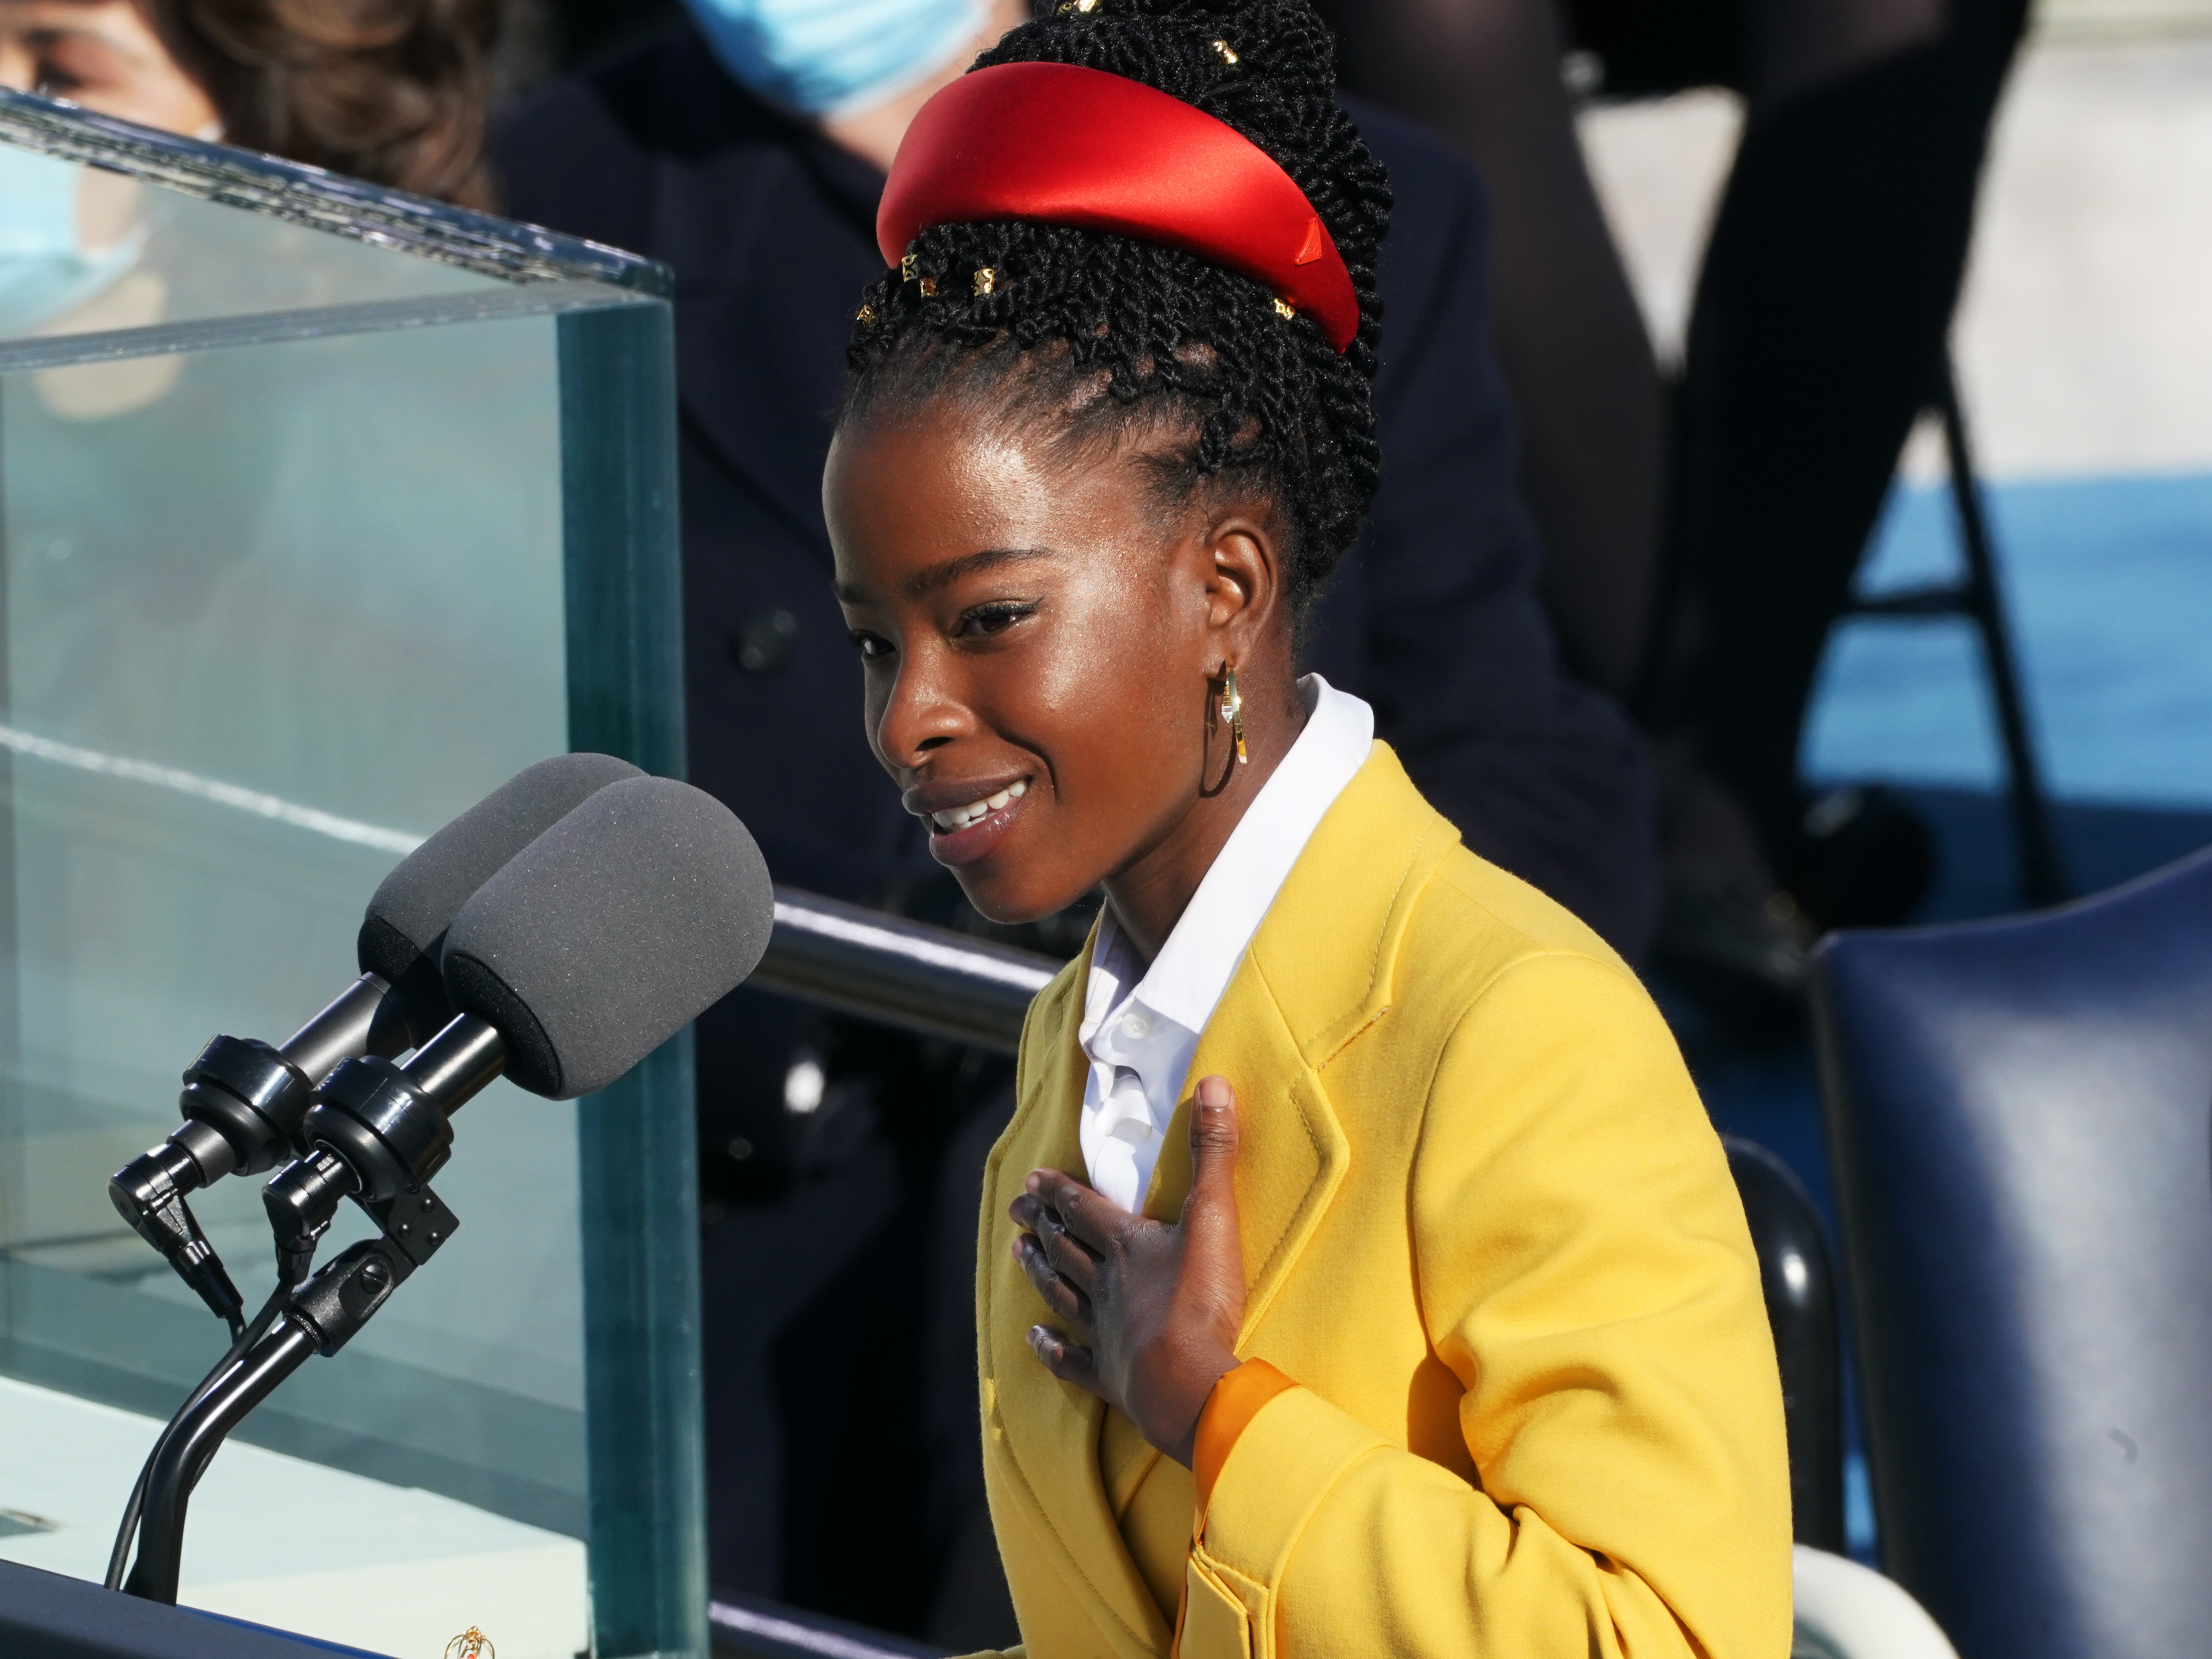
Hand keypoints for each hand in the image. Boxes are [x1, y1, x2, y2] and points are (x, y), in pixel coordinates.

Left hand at [1009, 1075, 1245, 1465]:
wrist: (1188, 1382)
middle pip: (1065, 1247)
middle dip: (1042, 1225)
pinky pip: (1072, 1360)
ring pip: (1061, 1293)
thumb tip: (1212, 1084)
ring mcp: (1102, 1331)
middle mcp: (1104, 1283)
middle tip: (1016, 1209)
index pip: (1083, 1208)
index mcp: (1126, 1244)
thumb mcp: (1213, 1215)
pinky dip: (1051, 1349)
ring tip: (1018, 1254)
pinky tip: (1034, 1340)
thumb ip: (1213, 1152)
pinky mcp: (1109, 1375)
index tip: (1031, 1179)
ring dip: (1039, 1272)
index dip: (1058, 1191)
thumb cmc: (1200, 1299)